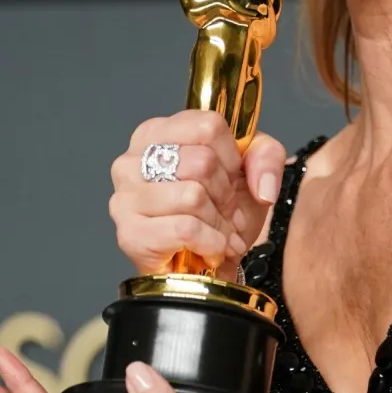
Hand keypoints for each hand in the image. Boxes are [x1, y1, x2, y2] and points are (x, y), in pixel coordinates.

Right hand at [110, 111, 287, 274]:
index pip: (208, 126)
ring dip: (220, 222)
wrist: (205, 266)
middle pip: (202, 162)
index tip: (231, 179)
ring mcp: (125, 197)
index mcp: (156, 133)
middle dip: (226, 194)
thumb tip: (263, 187)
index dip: (231, 157)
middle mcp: (131, 160)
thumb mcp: (250, 171)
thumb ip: (266, 157)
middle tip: (227, 212)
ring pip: (193, 196)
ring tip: (220, 232)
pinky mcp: (130, 234)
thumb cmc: (218, 211)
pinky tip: (212, 249)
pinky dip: (211, 242)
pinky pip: (185, 229)